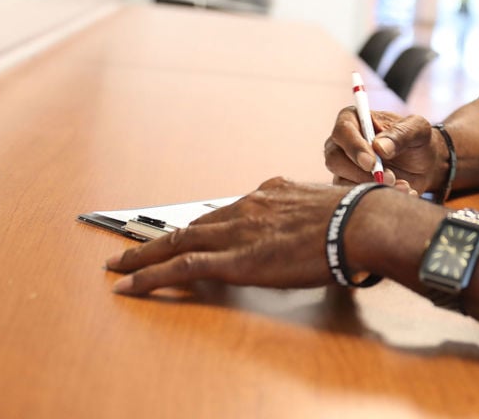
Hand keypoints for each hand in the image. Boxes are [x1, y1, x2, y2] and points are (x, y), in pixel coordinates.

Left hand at [107, 177, 373, 294]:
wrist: (358, 222)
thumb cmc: (357, 217)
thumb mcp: (330, 206)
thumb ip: (314, 214)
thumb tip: (323, 227)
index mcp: (272, 193)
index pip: (228, 210)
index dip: (204, 224)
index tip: (190, 231)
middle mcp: (249, 206)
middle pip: (195, 223)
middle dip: (162, 238)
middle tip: (135, 249)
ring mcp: (238, 230)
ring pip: (178, 240)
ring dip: (145, 255)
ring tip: (120, 266)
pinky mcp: (233, 258)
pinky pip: (180, 267)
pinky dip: (149, 276)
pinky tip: (127, 285)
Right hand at [323, 107, 442, 194]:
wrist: (425, 165)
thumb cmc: (418, 140)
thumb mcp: (418, 129)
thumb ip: (401, 133)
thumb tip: (379, 147)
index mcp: (355, 119)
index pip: (343, 130)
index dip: (354, 147)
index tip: (371, 163)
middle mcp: (344, 143)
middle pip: (335, 159)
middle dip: (362, 173)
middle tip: (390, 178)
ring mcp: (344, 166)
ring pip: (344, 181)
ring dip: (373, 187)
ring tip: (403, 185)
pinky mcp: (351, 185)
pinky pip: (355, 196)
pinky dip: (378, 197)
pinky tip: (403, 191)